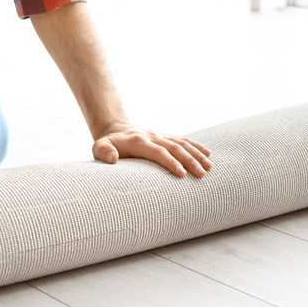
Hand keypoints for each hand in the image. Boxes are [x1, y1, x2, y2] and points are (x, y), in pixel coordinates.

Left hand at [92, 124, 212, 177]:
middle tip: (202, 174)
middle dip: (189, 161)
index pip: (158, 152)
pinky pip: (183, 140)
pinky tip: (208, 154)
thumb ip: (103, 152)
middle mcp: (152, 136)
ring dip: (196, 155)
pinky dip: (196, 146)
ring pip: (182, 143)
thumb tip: (112, 159)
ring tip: (209, 168)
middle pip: (174, 147)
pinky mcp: (166, 137)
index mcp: (139, 141)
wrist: (114, 132)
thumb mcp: (98, 148)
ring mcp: (160, 135)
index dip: (170, 162)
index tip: (181, 174)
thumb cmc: (107, 146)